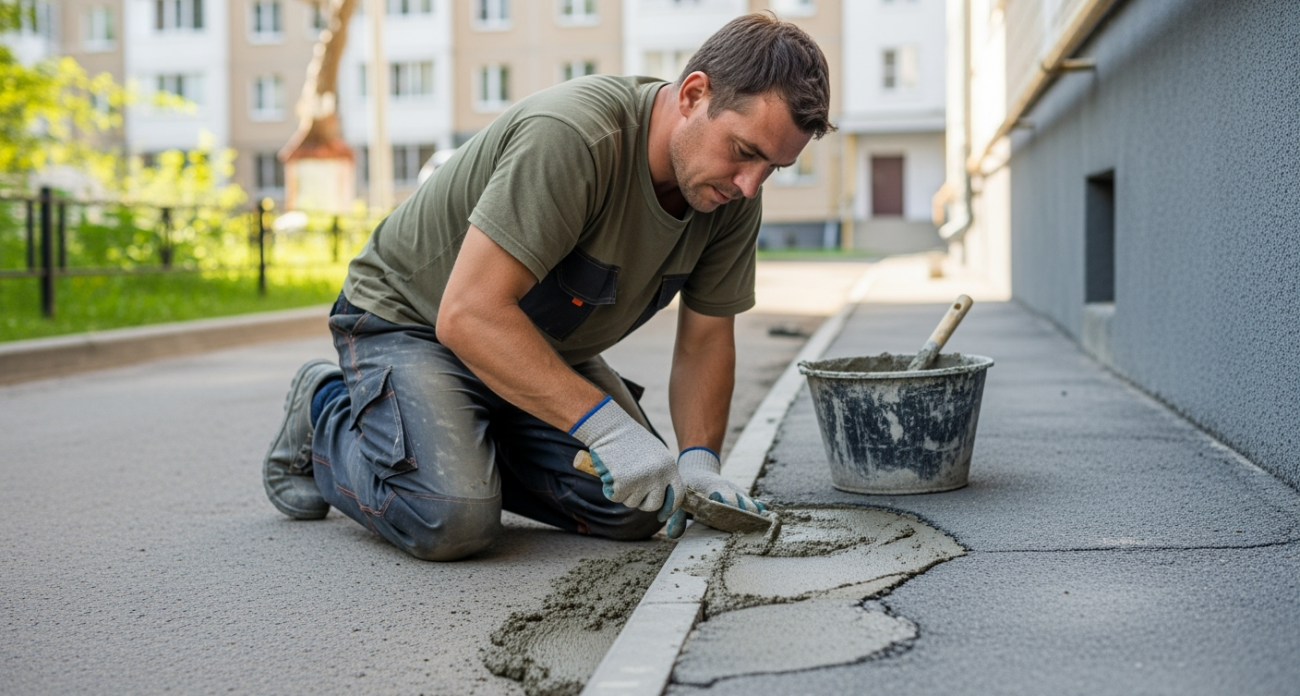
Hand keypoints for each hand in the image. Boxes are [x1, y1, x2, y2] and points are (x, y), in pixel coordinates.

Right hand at [571, 396, 684, 519]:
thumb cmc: (630, 440)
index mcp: (669, 467)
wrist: (610, 428)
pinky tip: (610, 472)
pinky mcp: (624, 483)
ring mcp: (642, 480)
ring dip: (624, 493)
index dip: (669, 508)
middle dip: (642, 502)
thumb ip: (662, 474)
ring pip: (632, 502)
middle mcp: (659, 475)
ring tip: (620, 472)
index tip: (662, 514)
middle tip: (631, 489)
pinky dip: (610, 489)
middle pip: (653, 505)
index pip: (677, 495)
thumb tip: (664, 498)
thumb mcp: (654, 454)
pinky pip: (616, 497)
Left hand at [664, 447, 766, 538]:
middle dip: (745, 517)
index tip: (731, 522)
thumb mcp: (680, 498)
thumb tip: (672, 534)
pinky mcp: (744, 497)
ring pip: (751, 505)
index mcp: (714, 489)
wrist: (699, 469)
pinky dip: (760, 512)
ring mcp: (738, 493)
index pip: (725, 498)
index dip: (729, 509)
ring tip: (760, 531)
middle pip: (742, 504)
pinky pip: (755, 503)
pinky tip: (765, 523)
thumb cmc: (689, 486)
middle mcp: (730, 490)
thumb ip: (676, 516)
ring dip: (754, 517)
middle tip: (748, 532)